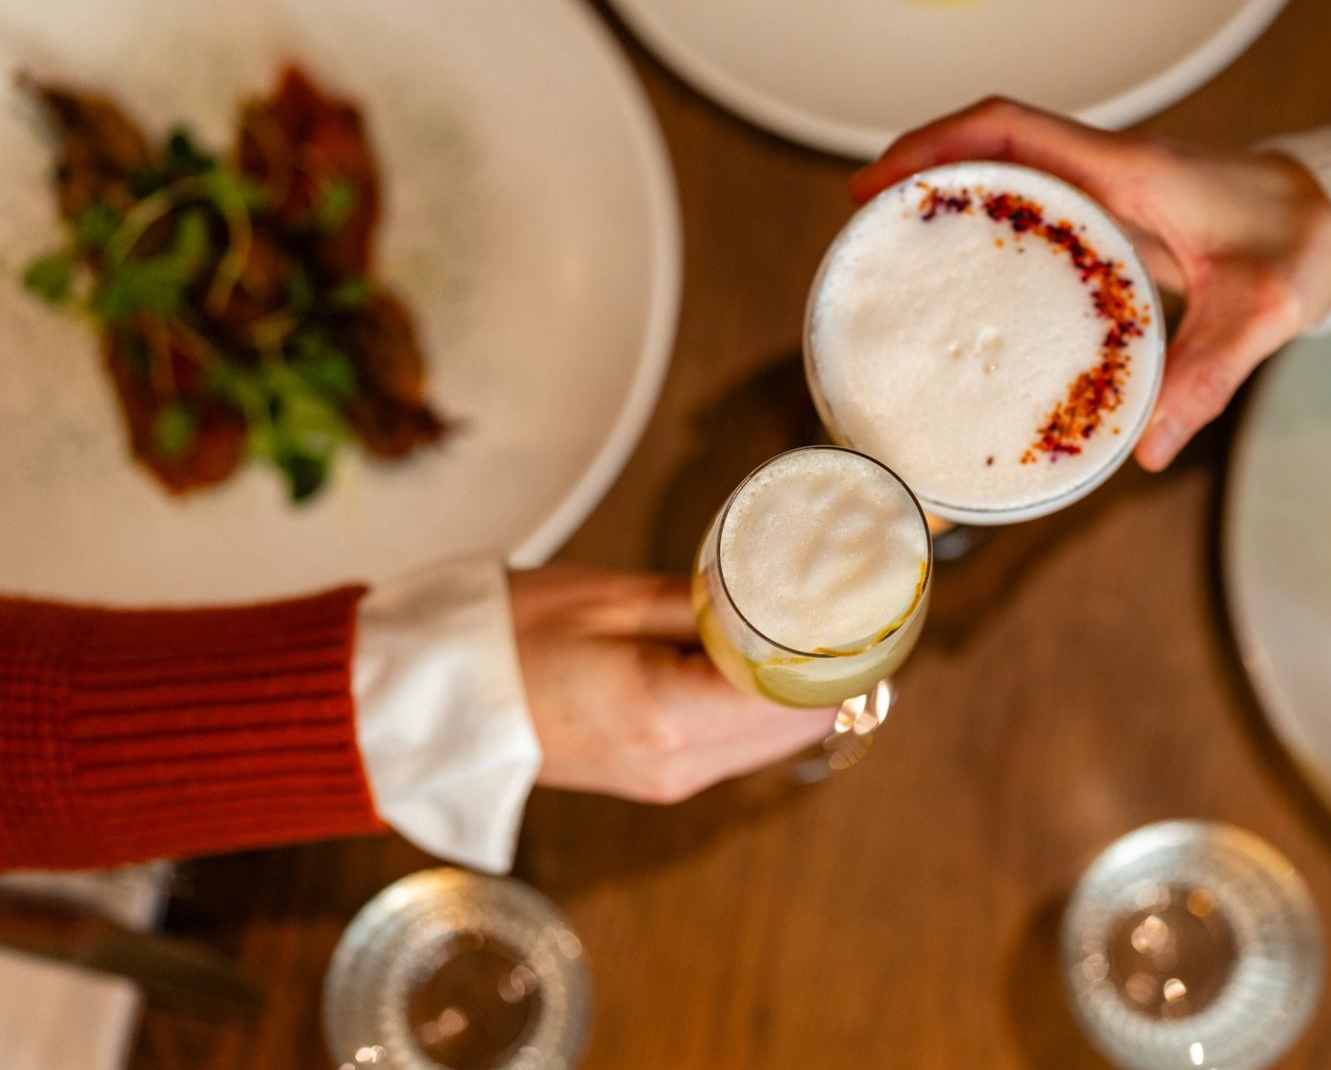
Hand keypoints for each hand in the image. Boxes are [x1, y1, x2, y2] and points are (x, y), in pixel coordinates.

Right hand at [509, 566, 832, 802]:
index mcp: (667, 716)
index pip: (796, 694)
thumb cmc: (510, 632)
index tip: (848, 601)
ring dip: (792, 689)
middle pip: (800, 724)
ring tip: (787, 624)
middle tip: (829, 605)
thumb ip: (711, 606)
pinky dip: (757, 706)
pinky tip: (746, 658)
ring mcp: (668, 780)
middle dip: (823, 669)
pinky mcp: (658, 779)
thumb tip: (786, 602)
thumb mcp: (615, 597)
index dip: (833, 649)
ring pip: (775, 740)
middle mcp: (678, 764)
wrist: (434, 698)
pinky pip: (737, 747)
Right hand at [852, 98, 1330, 468]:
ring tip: (891, 251)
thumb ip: (1206, 376)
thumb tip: (1147, 451)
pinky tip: (965, 284)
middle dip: (920, 172)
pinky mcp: (1113, 220)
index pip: (1012, 128)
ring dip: (949, 199)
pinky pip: (1035, 212)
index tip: (879, 184)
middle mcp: (1107, 169)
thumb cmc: (1300, 247)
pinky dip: (988, 234)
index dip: (937, 146)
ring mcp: (1107, 192)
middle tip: (862, 225)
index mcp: (1128, 169)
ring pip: (1008, 176)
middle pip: (990, 146)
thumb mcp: (1261, 312)